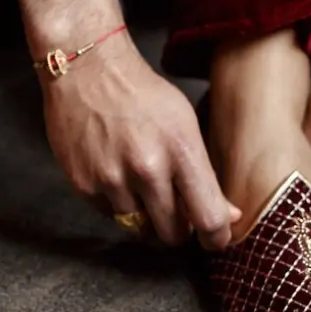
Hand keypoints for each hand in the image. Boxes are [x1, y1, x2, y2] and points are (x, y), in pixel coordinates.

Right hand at [41, 34, 240, 248]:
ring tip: (139, 184)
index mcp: (180, 151)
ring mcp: (111, 180)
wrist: (86, 71)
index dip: (216, 236)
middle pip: (172, 233)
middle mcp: (146, 170)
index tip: (215, 239)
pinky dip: (116, 203)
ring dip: (144, 215)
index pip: (208, 216)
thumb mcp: (184, 123)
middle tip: (176, 214)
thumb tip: (226, 215)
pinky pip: (109, 214)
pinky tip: (114, 173)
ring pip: (139, 227)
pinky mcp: (84, 184)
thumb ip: (203, 173)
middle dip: (178, 228)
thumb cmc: (140, 94)